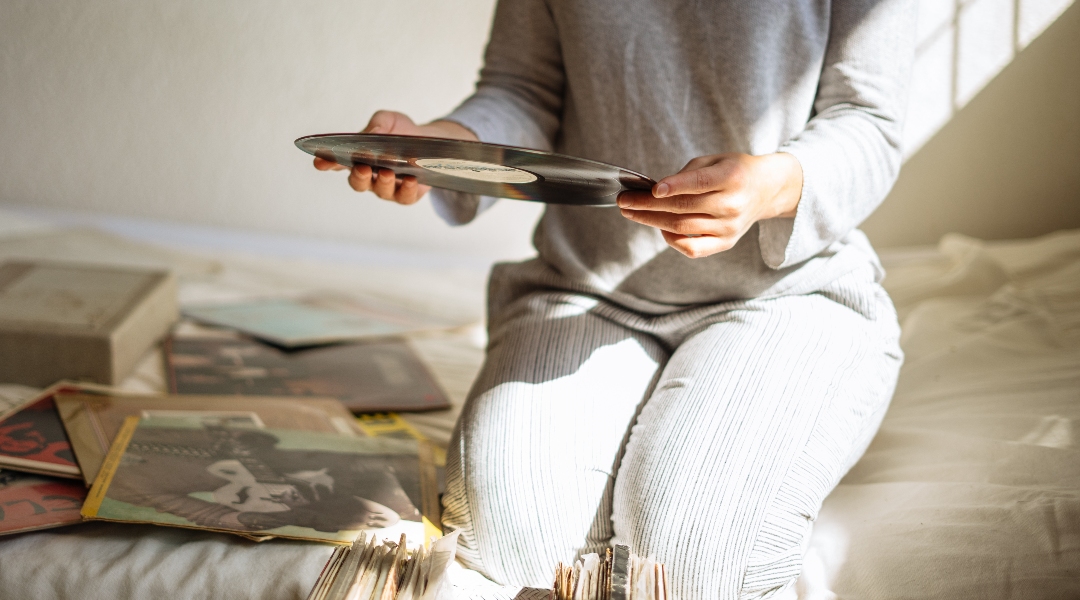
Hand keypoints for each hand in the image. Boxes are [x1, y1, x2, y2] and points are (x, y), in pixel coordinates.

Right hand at [313, 110, 477, 204]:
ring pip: (380, 191)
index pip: (337, 162)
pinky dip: (406, 189)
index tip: (318, 162)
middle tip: (362, 168)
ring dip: (382, 182)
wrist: (433, 144)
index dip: (326, 163)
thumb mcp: (391, 121)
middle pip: (357, 181)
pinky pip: (405, 197)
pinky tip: (410, 180)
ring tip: (387, 172)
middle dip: (358, 176)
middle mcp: (370, 176)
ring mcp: (388, 188)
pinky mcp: (408, 195)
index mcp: (359, 157)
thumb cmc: (403, 132)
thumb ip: (379, 123)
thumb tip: (372, 133)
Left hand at [617, 153, 802, 258]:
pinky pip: (692, 248)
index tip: (651, 188)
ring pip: (682, 228)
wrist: (766, 189)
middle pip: (683, 208)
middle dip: (648, 205)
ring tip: (631, 212)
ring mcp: (729, 228)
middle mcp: (732, 205)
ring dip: (652, 220)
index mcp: (732, 177)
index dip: (673, 186)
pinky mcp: (725, 243)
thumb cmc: (733, 171)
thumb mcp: (714, 160)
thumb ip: (687, 174)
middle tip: (624, 201)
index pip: (698, 184)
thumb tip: (654, 192)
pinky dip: (671, 240)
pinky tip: (657, 227)